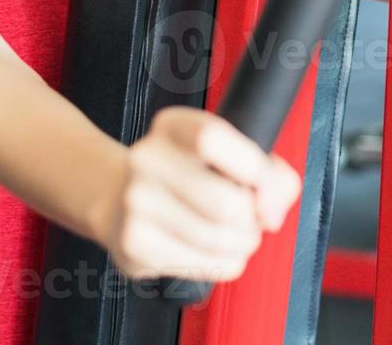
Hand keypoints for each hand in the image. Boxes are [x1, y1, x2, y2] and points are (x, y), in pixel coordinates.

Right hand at [89, 106, 301, 282]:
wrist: (118, 197)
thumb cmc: (183, 174)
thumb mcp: (222, 152)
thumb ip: (266, 169)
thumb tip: (273, 206)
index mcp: (172, 127)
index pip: (213, 139)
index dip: (254, 169)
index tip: (267, 188)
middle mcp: (147, 159)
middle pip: (225, 202)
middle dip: (253, 220)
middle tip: (252, 219)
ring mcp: (136, 203)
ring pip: (217, 240)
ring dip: (242, 245)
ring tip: (238, 236)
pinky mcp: (134, 244)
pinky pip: (204, 265)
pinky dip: (224, 263)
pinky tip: (215, 251)